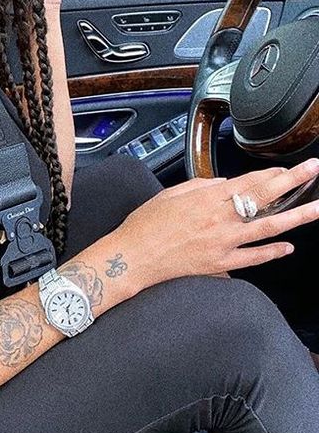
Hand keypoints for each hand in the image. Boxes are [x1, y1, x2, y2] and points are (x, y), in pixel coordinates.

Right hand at [111, 159, 318, 290]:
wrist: (133, 256)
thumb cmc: (145, 224)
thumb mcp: (170, 194)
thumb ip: (200, 186)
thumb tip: (224, 183)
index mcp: (205, 197)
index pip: (248, 181)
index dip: (271, 174)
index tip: (288, 168)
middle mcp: (219, 218)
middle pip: (263, 196)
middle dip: (292, 182)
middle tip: (312, 170)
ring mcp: (222, 242)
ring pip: (267, 227)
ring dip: (295, 216)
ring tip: (315, 208)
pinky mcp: (219, 264)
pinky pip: (253, 258)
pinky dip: (272, 252)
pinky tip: (288, 247)